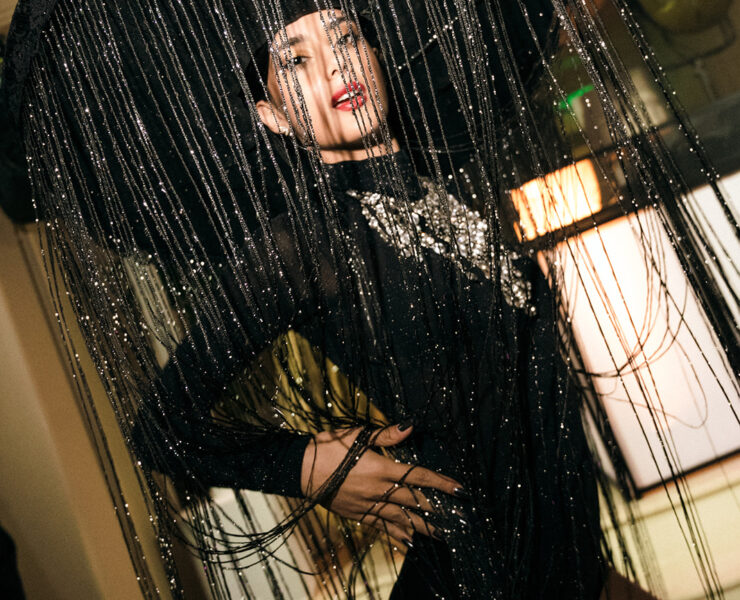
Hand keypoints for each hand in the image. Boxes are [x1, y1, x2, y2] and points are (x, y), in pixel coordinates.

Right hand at [300, 424, 463, 545]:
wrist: (300, 468)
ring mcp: (366, 504)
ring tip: (438, 534)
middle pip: (412, 501)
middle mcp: (377, 490)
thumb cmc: (328, 447)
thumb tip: (410, 427)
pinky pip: (380, 527)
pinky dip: (395, 535)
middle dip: (434, 509)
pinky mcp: (356, 513)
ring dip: (421, 527)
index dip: (440, 482)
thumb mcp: (357, 436)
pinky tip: (407, 543)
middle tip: (453, 517)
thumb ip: (386, 435)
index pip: (417, 475)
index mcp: (380, 468)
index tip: (458, 489)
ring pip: (400, 518)